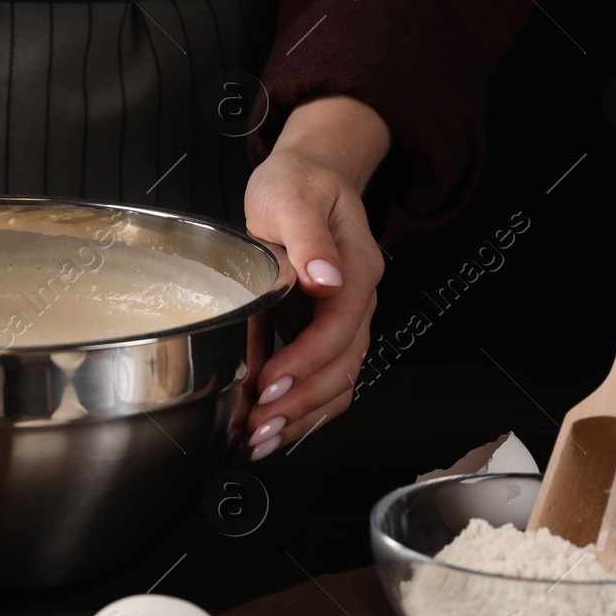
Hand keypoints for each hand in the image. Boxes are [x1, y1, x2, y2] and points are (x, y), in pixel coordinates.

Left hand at [242, 95, 390, 458]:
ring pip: (339, 381)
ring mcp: (346, 319)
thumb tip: (324, 278)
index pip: (338, 325)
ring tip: (260, 440)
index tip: (270, 382)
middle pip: (342, 365)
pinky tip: (274, 428)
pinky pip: (329, 380)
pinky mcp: (328, 332)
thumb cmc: (298, 183)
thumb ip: (309, 237)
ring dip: (302, 417)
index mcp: (355, 267)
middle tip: (258, 426)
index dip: (306, 359)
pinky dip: (305, 410)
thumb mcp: (294, 195)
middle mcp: (357, 300)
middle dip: (301, 402)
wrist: (311, 176)